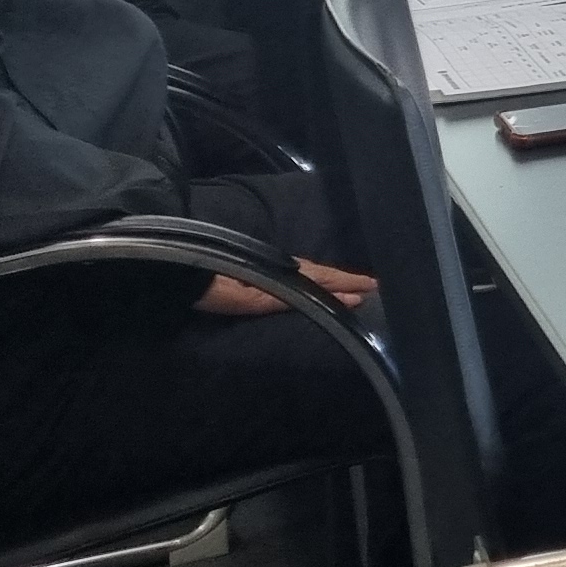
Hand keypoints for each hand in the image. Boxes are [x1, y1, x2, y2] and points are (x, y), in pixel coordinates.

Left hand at [196, 256, 377, 315]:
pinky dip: (317, 281)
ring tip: (354, 287)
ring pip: (313, 275)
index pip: (326, 279)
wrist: (191, 275)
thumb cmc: (221, 288)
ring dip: (335, 281)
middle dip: (348, 281)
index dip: (350, 283)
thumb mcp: (257, 297)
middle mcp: (287, 269)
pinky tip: (319, 285)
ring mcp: (275, 271)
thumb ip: (288, 297)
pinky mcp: (262, 277)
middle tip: (373, 286)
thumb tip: (317, 294)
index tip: (374, 286)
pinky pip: (301, 277)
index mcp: (288, 274)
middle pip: (324, 275)